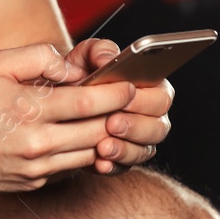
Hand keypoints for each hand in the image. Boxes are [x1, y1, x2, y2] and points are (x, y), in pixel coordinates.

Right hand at [0, 43, 139, 192]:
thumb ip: (38, 57)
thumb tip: (72, 68)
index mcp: (29, 110)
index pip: (88, 104)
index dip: (115, 95)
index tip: (129, 86)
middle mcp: (36, 144)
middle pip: (97, 133)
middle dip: (119, 117)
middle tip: (131, 104)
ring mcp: (35, 169)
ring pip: (88, 155)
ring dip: (106, 139)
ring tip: (114, 121)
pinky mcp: (32, 183)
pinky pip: (69, 169)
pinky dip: (82, 154)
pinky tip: (85, 139)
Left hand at [63, 39, 174, 175]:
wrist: (56, 102)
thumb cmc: (77, 74)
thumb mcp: (84, 57)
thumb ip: (98, 51)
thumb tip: (108, 58)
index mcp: (149, 88)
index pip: (163, 96)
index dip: (147, 100)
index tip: (127, 97)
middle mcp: (149, 116)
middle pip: (159, 127)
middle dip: (135, 125)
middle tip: (112, 122)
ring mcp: (138, 140)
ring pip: (144, 150)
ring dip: (125, 149)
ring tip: (103, 146)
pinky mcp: (122, 159)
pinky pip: (125, 167)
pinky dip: (113, 165)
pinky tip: (99, 163)